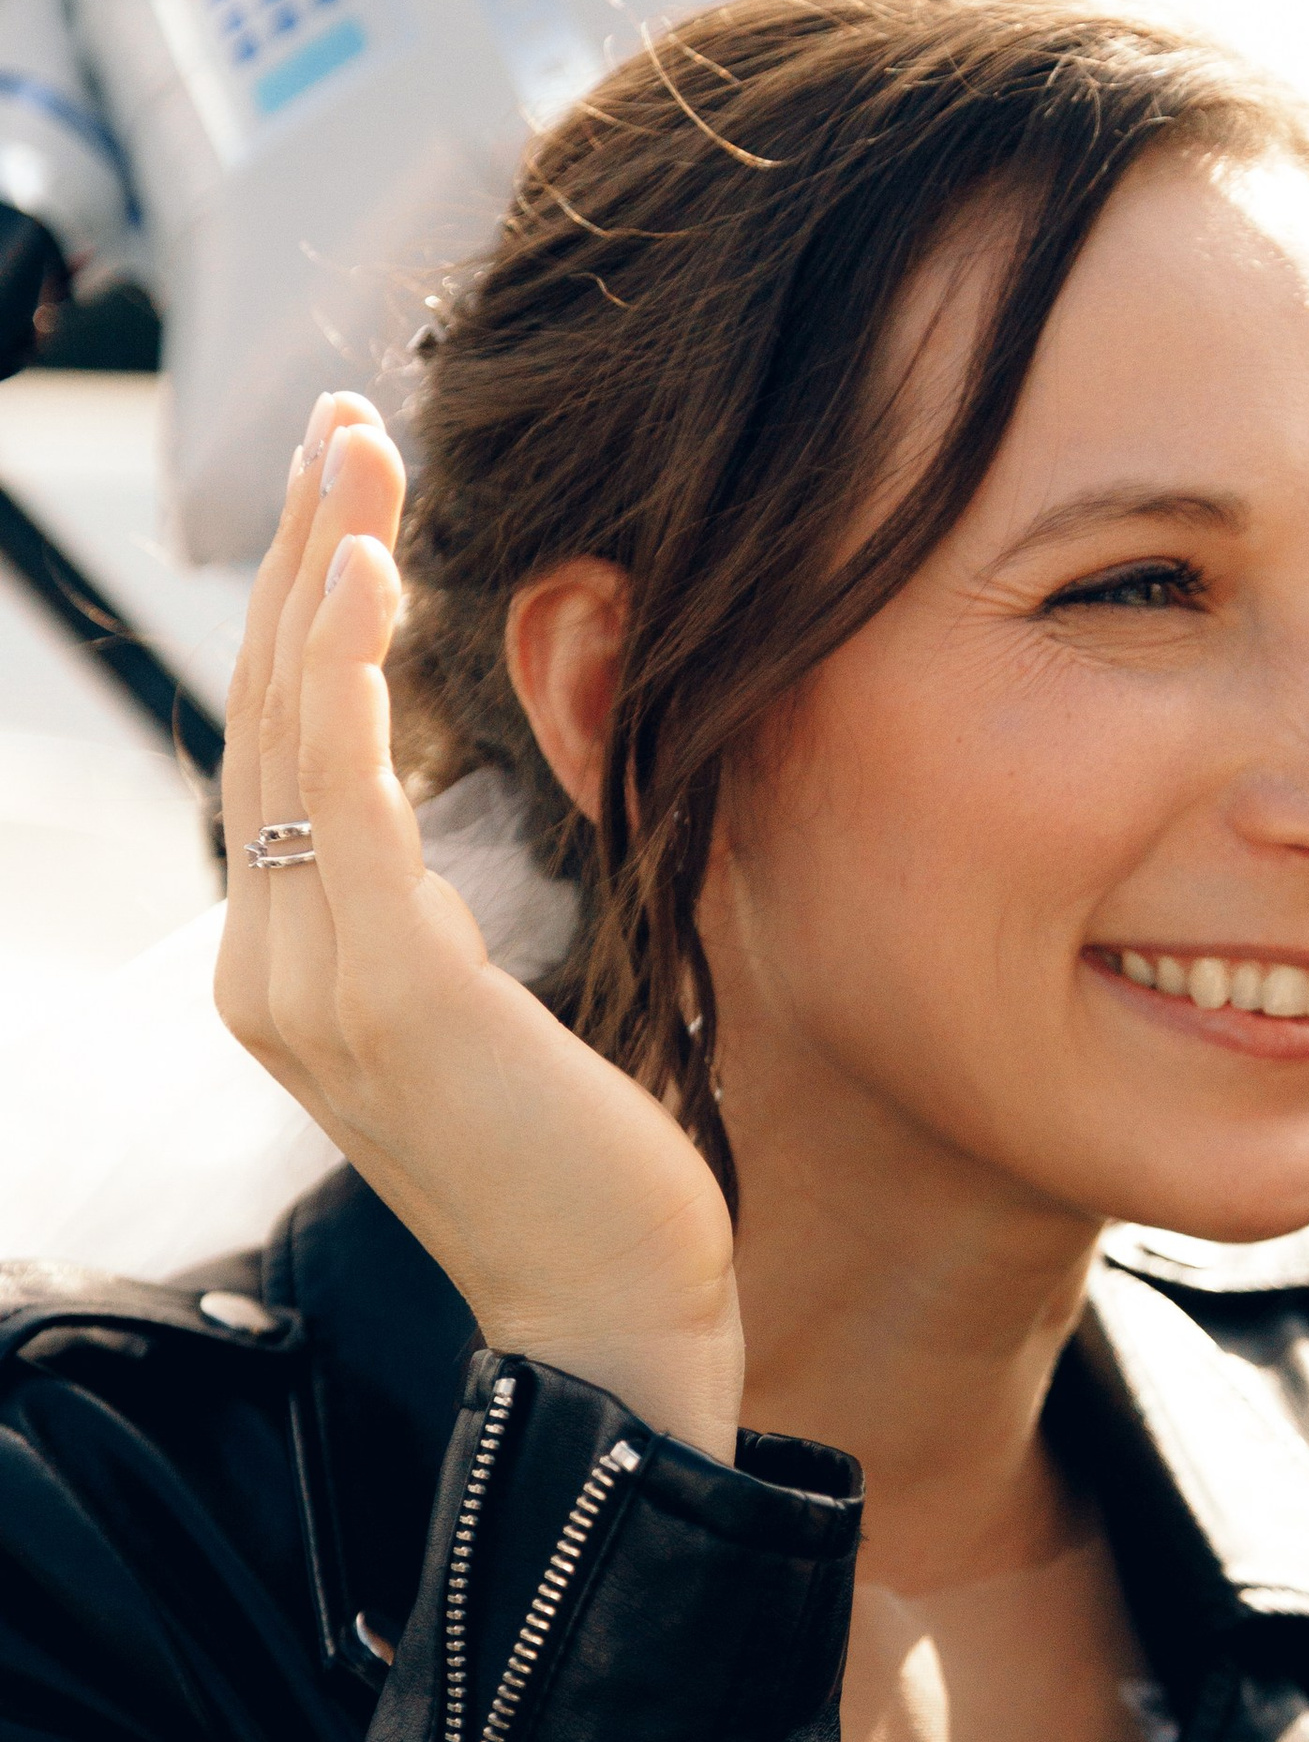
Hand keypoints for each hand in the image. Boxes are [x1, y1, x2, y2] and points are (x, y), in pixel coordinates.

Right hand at [214, 394, 744, 1459]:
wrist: (610, 1319)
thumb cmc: (584, 1173)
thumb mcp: (492, 1011)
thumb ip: (437, 921)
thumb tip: (434, 841)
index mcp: (291, 974)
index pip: (279, 758)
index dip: (304, 617)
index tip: (347, 495)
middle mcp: (272, 972)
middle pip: (265, 720)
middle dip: (305, 557)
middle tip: (342, 422)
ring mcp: (314, 985)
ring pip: (293, 736)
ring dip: (325, 577)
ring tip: (354, 452)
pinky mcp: (390, 991)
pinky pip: (346, 802)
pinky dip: (351, 676)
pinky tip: (375, 574)